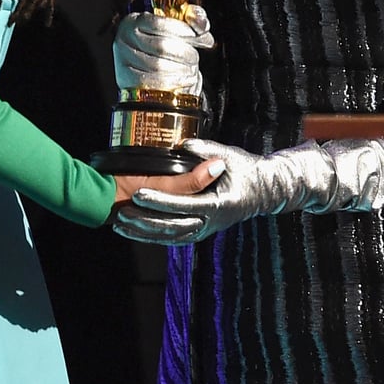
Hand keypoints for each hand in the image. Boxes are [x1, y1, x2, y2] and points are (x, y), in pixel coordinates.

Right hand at [113, 4, 213, 95]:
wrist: (148, 70)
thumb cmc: (164, 44)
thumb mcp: (177, 27)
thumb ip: (193, 19)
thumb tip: (202, 23)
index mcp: (134, 20)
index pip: (159, 23)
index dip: (183, 30)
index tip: (199, 37)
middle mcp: (124, 38)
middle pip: (161, 46)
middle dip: (185, 53)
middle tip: (195, 57)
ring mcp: (123, 60)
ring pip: (158, 66)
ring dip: (182, 69)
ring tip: (191, 69)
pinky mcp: (126, 79)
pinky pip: (154, 83)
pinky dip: (174, 82)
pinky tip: (186, 79)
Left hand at [113, 138, 337, 244]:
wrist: (263, 192)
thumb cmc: (246, 170)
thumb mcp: (229, 156)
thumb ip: (206, 151)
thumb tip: (185, 144)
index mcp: (217, 204)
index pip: (183, 204)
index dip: (159, 200)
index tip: (138, 193)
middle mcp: (210, 222)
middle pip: (172, 226)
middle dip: (145, 221)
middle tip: (122, 212)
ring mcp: (205, 231)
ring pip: (170, 237)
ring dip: (144, 232)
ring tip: (120, 224)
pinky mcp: (200, 233)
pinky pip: (173, 239)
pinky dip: (152, 237)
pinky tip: (135, 232)